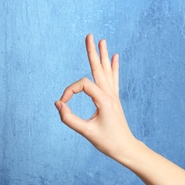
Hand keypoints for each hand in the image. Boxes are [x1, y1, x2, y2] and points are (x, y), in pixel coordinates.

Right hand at [55, 34, 136, 159]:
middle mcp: (109, 95)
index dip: (69, 92)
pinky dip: (114, 67)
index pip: (82, 85)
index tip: (62, 104)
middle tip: (89, 35)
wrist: (126, 149)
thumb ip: (69, 118)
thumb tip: (58, 104)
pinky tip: (115, 57)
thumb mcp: (86, 132)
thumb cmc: (108, 142)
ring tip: (102, 40)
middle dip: (92, 52)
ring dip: (103, 56)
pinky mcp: (113, 100)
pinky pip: (114, 80)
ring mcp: (113, 96)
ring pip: (106, 71)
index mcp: (103, 100)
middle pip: (98, 68)